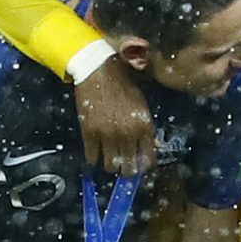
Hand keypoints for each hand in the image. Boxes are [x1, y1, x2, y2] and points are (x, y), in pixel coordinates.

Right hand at [74, 57, 155, 175]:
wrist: (99, 71)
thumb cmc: (124, 86)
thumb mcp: (142, 106)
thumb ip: (146, 128)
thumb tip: (150, 147)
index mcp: (144, 126)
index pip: (148, 160)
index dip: (144, 166)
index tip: (140, 165)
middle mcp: (128, 134)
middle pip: (129, 168)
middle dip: (127, 170)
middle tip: (123, 165)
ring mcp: (107, 135)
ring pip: (110, 166)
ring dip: (110, 165)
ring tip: (110, 158)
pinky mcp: (90, 132)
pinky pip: (92, 157)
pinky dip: (94, 158)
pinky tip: (96, 153)